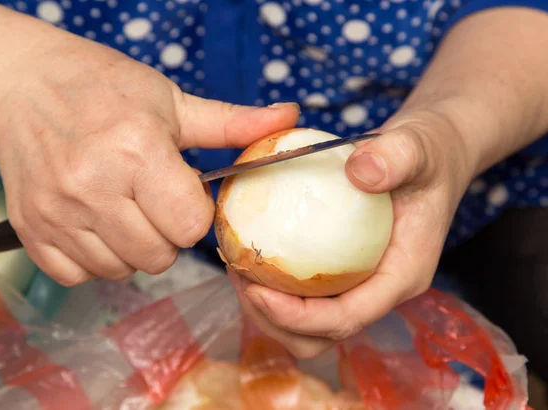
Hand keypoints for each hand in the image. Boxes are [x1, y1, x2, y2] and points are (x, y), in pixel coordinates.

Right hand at [0, 16, 298, 285]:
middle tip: (154, 201)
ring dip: (133, 248)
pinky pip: (80, 275)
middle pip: (159, 256)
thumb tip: (290, 118)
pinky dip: (95, 258)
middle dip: (167, 234)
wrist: (21, 84)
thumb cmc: (100, 87)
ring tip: (123, 208)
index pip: (191, 225)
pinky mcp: (32, 230)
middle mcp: (94, 187)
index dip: (196, 213)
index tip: (185, 193)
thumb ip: (231, 122)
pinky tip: (95, 223)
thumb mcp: (170, 99)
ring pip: (122, 270)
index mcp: (138, 151)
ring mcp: (58, 214)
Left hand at [229, 108, 474, 357]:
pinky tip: (252, 251)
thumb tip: (360, 171)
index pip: (347, 318)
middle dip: (273, 320)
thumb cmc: (427, 154)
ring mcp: (361, 285)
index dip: (298, 317)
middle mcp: (380, 290)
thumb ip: (395, 156)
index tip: (256, 290)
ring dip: (266, 309)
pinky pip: (303, 295)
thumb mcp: (417, 145)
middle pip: (320, 336)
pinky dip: (272, 286)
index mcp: (402, 275)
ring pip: (306, 326)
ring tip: (239, 266)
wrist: (432, 156)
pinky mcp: (345, 274)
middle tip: (241, 276)